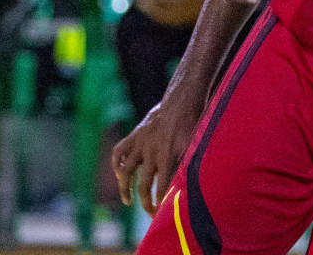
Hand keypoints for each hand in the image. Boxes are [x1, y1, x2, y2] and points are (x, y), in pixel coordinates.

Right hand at [112, 96, 201, 214]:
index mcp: (168, 155)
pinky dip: (116, 164)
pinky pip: (118, 152)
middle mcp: (151, 151)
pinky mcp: (134, 135)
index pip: (162, 186)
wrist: (182, 99)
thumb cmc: (193, 122)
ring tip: (128, 200)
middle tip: (150, 211)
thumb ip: (190, 162)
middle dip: (146, 202)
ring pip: (126, 172)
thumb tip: (194, 182)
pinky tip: (120, 173)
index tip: (162, 213)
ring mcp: (140, 143)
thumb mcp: (196, 142)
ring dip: (125, 188)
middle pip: (143, 184)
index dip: (161, 201)